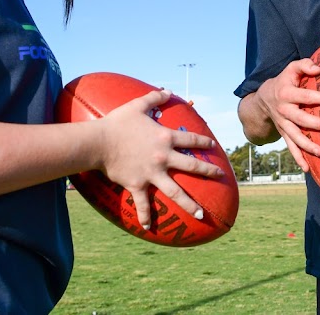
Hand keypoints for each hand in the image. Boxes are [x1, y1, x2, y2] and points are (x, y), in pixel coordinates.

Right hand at [96, 89, 222, 229]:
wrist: (99, 142)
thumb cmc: (118, 122)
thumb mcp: (138, 105)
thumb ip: (154, 98)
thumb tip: (167, 90)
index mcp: (165, 138)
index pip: (191, 140)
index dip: (204, 142)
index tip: (214, 146)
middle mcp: (163, 158)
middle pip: (192, 166)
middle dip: (208, 171)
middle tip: (220, 176)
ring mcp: (152, 174)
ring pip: (175, 192)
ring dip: (189, 204)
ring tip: (201, 214)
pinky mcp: (138, 185)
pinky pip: (143, 204)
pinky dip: (146, 216)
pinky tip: (149, 228)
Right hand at [253, 59, 319, 172]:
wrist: (264, 99)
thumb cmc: (285, 81)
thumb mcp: (291, 68)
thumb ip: (305, 65)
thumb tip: (319, 68)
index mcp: (287, 93)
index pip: (306, 96)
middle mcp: (284, 111)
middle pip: (301, 119)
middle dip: (316, 124)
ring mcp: (283, 124)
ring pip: (294, 137)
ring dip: (307, 146)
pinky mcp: (284, 134)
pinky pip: (290, 147)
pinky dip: (298, 158)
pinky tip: (307, 169)